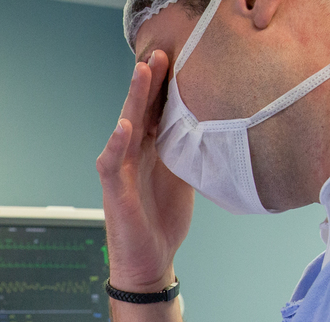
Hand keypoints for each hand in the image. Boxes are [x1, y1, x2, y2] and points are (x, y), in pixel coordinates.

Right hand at [95, 50, 194, 292]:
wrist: (150, 261)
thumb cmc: (163, 222)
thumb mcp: (185, 179)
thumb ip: (192, 152)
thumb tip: (217, 128)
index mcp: (152, 151)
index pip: (157, 111)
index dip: (165, 86)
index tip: (179, 58)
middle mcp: (134, 156)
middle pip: (141, 111)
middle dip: (150, 82)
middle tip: (161, 53)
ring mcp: (121, 171)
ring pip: (124, 128)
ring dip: (133, 101)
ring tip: (142, 74)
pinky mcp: (114, 192)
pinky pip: (111, 164)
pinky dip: (116, 145)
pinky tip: (124, 128)